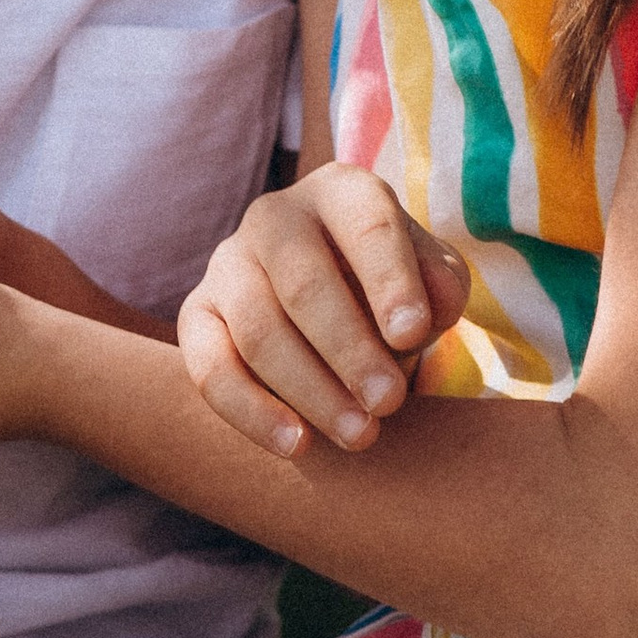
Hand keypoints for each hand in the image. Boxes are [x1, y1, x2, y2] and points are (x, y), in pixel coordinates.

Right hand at [178, 166, 469, 456]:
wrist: (334, 308)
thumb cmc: (391, 290)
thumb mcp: (430, 279)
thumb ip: (440, 285)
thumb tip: (433, 306)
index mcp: (341, 192)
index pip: (367, 226)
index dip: (389, 281)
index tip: (413, 335)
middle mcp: (276, 217)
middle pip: (304, 283)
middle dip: (349, 349)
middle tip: (390, 403)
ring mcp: (228, 263)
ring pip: (259, 331)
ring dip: (311, 390)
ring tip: (361, 435)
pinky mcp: (197, 314)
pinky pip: (209, 367)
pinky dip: (251, 411)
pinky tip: (297, 444)